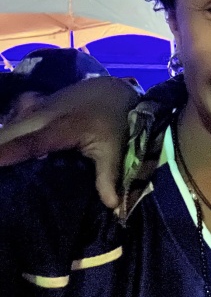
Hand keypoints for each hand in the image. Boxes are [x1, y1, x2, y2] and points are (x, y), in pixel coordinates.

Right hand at [0, 77, 138, 207]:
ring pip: (6, 127)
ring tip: (4, 167)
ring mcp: (33, 108)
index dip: (9, 151)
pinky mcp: (29, 107)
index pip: (31, 141)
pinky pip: (9, 122)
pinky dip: (4, 136)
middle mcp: (42, 116)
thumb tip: (113, 206)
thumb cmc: (113, 122)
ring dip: (0, 143)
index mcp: (63, 127)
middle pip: (8, 134)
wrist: (110, 91)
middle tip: (2, 181)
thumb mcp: (113, 149)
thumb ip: (108, 177)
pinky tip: (5, 151)